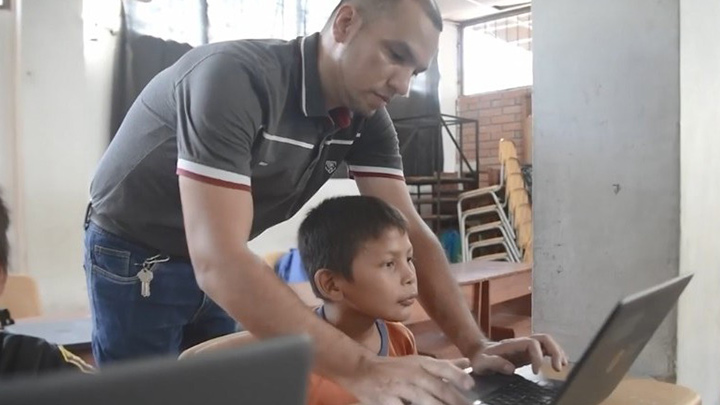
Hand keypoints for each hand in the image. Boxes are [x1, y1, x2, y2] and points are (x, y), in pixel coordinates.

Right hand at [340, 355, 475, 404]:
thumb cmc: (395, 368)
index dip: (457, 376)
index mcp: (421, 363)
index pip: (442, 368)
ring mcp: (399, 387)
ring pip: (423, 400)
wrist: (362, 370)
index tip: (470, 386)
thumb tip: (468, 364)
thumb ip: (444, 366)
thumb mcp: (418, 362)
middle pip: (436, 387)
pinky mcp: (387, 401)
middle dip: (454, 400)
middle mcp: (412, 373)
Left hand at [471, 334, 567, 374]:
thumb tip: (510, 368)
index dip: (538, 357)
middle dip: (554, 351)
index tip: (536, 372)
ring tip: (562, 366)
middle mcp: (522, 343)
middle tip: (558, 368)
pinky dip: (555, 355)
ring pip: (547, 342)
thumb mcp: (482, 363)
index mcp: (512, 344)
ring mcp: (526, 346)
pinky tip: (559, 364)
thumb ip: (494, 363)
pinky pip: (546, 349)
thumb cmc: (480, 359)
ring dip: (558, 352)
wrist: (479, 353)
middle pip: (544, 338)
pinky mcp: (529, 352)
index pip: (532, 343)